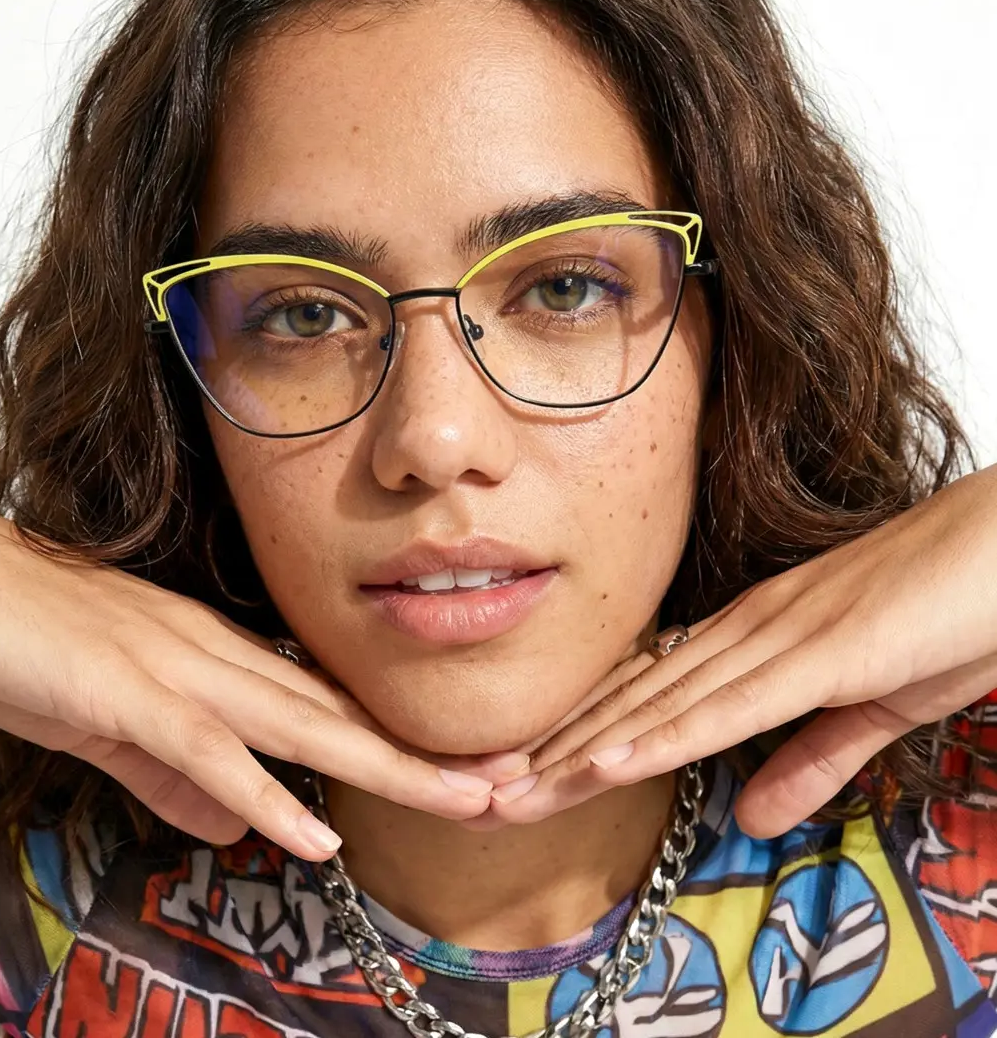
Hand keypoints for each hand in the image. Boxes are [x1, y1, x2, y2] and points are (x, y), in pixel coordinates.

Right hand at [0, 490, 516, 857]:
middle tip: (509, 779)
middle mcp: (218, 658)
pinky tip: (315, 831)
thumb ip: (178, 775)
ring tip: (461, 800)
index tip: (462, 764)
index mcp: (220, 660)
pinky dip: (267, 792)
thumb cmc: (36, 639)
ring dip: (385, 769)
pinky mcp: (128, 693)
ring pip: (302, 726)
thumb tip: (238, 821)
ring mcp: (179, 672)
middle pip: (340, 714)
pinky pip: (210, 751)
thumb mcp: (116, 723)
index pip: (327, 704)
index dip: (399, 739)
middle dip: (427, 754)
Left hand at [484, 464, 996, 837]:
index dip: (580, 738)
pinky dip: (660, 736)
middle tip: (480, 792)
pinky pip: (726, 705)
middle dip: (553, 754)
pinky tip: (606, 762)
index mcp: (753, 641)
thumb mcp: (873, 707)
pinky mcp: (821, 653)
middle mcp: (746, 634)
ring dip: (580, 754)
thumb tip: (754, 814)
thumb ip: (811, 758)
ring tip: (511, 792)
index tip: (522, 774)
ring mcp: (777, 639)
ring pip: (656, 707)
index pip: (647, 697)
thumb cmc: (948, 613)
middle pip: (630, 704)